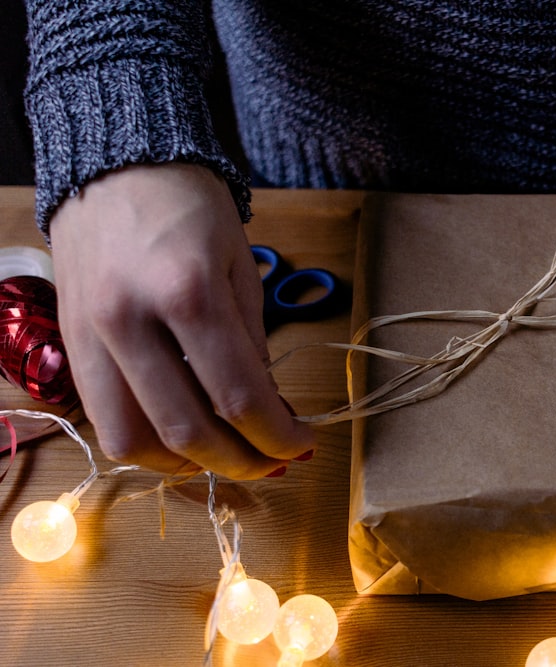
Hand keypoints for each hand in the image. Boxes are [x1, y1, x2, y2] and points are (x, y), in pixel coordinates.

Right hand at [49, 163, 314, 478]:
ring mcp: (91, 335)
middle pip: (186, 430)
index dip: (277, 436)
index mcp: (189, 292)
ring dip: (187, 466)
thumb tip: (269, 411)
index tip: (302, 445)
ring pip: (133, 440)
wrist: (116, 164)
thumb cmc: (191, 209)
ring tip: (225, 456)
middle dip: (240, 461)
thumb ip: (253, 345)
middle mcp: (131, 320)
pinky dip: (146, 443)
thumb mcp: (242, 269)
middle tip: (272, 462)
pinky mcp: (71, 343)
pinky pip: (103, 418)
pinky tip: (180, 439)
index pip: (238, 396)